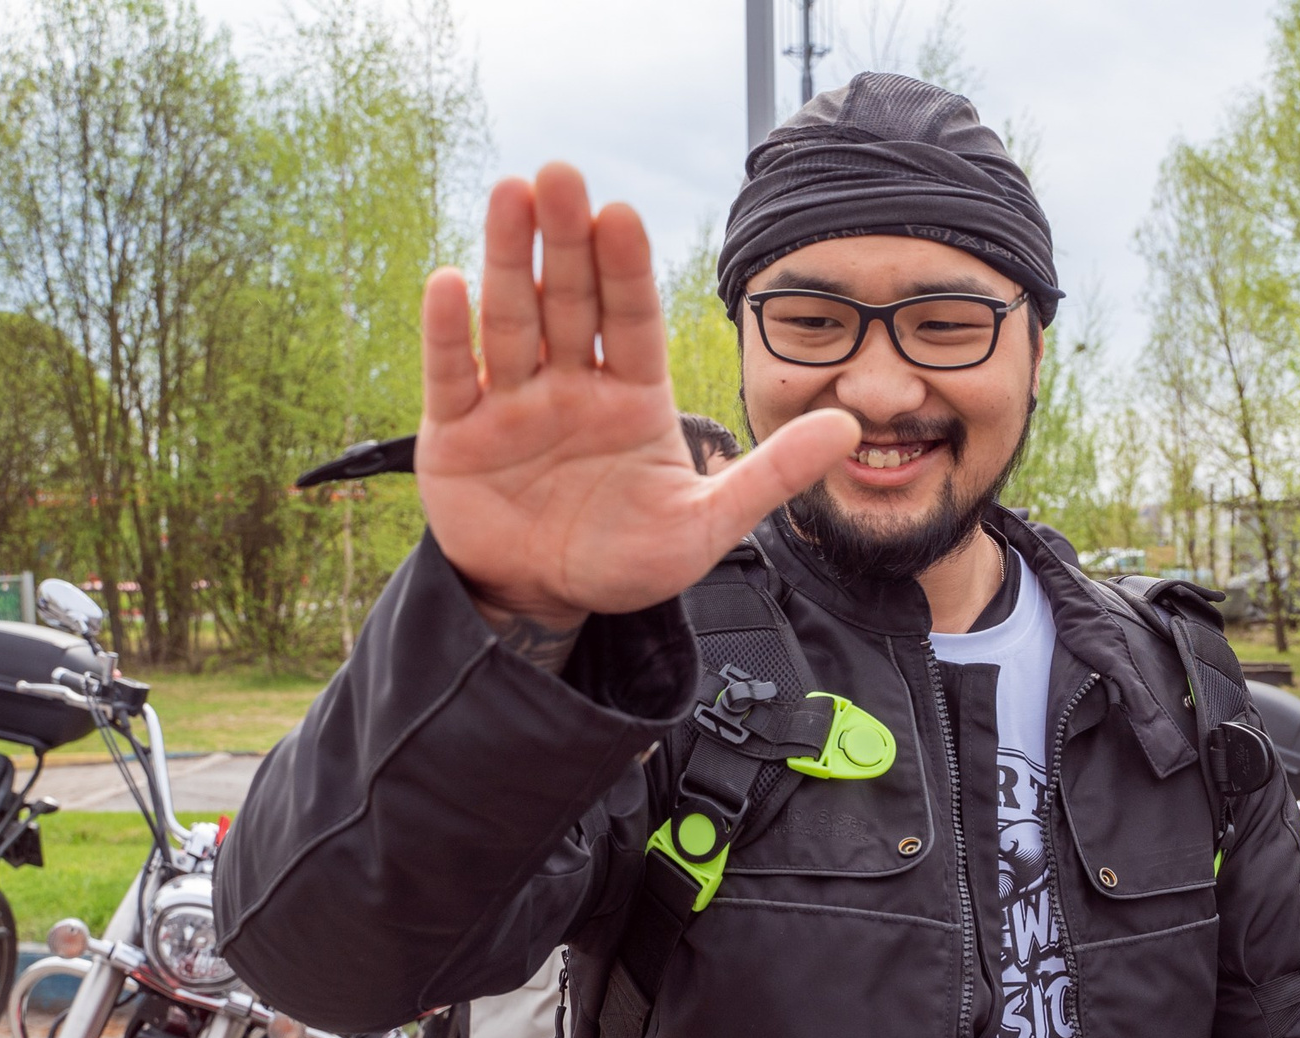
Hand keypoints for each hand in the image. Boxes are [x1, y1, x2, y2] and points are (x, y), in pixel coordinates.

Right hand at [417, 166, 860, 634]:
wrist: (548, 602)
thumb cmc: (627, 560)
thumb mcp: (708, 526)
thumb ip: (772, 474)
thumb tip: (849, 427)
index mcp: (632, 396)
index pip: (631, 320)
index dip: (625, 269)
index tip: (622, 214)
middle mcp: (572, 386)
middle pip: (570, 302)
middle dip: (564, 239)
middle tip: (560, 174)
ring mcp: (512, 404)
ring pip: (512, 321)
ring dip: (509, 260)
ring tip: (509, 195)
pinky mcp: (457, 433)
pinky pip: (453, 376)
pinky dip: (450, 333)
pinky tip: (450, 282)